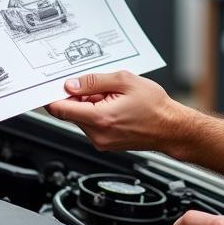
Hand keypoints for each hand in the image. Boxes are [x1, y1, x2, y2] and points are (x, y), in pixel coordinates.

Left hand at [46, 71, 192, 152]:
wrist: (172, 128)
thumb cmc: (155, 107)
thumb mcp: (125, 81)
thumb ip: (94, 81)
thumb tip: (71, 84)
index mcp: (99, 118)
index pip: (60, 110)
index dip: (52, 96)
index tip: (51, 87)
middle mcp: (97, 135)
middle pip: (71, 112)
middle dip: (80, 96)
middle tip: (101, 87)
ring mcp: (101, 142)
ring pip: (81, 118)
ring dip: (90, 104)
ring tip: (114, 97)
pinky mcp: (106, 143)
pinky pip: (92, 125)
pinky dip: (98, 113)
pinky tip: (116, 106)